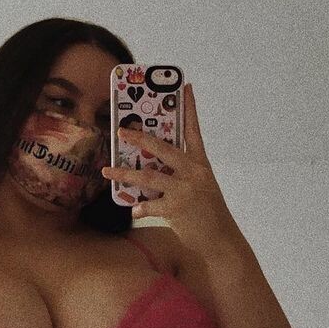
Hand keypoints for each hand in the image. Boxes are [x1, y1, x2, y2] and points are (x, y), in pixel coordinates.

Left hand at [101, 83, 237, 249]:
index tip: (185, 87)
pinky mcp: (178, 209)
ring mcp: (186, 190)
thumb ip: (178, 175)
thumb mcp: (199, 187)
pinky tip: (134, 209)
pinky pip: (151, 205)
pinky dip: (140, 207)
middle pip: (164, 148)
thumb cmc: (207, 213)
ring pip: (149, 177)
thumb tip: (149, 168)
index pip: (194, 130)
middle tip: (121, 131)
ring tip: (107, 169)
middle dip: (140, 138)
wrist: (220, 240)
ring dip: (125, 173)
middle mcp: (194, 173)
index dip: (190, 108)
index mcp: (201, 164)